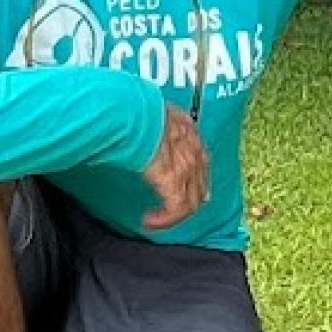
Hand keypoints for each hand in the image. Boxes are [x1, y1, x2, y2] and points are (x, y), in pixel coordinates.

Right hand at [140, 103, 210, 229]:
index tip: (189, 187)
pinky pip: (176, 209)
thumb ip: (147, 121)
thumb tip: (131, 124)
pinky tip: (149, 222)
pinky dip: (163, 220)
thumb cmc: (131, 109)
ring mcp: (187, 167)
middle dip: (191, 200)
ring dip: (173, 215)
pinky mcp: (174, 182)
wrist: (132, 114)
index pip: (199, 157)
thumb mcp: (146, 111)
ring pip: (191, 201)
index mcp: (187, 129)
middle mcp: (193, 149)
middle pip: (200, 182)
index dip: (196, 176)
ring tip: (156, 220)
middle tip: (175, 211)